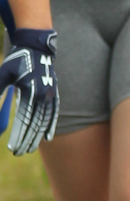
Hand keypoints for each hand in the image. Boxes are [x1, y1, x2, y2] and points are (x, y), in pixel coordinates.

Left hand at [0, 29, 58, 154]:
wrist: (36, 48)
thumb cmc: (16, 60)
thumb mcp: (3, 75)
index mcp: (30, 91)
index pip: (24, 120)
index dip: (18, 135)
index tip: (12, 148)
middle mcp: (43, 96)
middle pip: (35, 124)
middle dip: (26, 140)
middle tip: (18, 152)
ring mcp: (51, 95)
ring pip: (45, 121)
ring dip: (37, 137)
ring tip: (30, 149)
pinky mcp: (54, 94)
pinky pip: (54, 114)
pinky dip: (51, 126)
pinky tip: (48, 138)